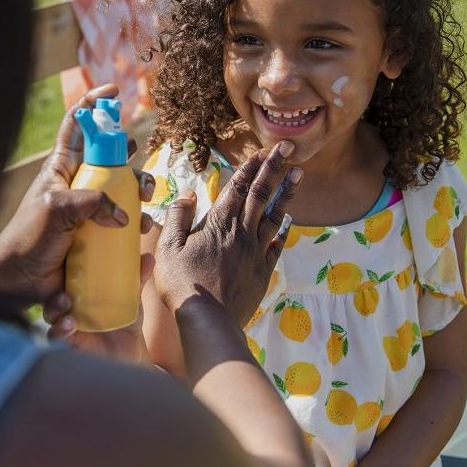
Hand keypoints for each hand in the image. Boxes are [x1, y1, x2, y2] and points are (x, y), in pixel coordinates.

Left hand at [0, 84, 153, 299]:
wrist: (19, 282)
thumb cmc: (28, 239)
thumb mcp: (56, 209)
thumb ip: (90, 202)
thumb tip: (122, 215)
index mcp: (61, 168)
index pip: (77, 126)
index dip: (94, 105)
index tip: (114, 91)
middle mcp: (78, 184)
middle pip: (110, 157)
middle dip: (130, 155)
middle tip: (138, 159)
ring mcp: (88, 210)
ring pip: (122, 190)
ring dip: (138, 192)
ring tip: (144, 205)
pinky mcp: (97, 235)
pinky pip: (123, 225)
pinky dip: (136, 226)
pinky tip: (142, 234)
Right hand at [41, 247, 153, 364]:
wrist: (130, 352)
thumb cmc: (124, 319)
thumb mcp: (130, 298)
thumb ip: (136, 279)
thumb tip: (148, 258)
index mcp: (79, 289)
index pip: (64, 275)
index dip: (59, 266)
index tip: (65, 259)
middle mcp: (68, 304)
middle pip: (52, 292)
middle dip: (55, 291)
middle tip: (65, 295)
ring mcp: (65, 323)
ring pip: (51, 314)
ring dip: (55, 310)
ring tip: (68, 312)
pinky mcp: (67, 342)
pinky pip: (56, 336)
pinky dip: (60, 331)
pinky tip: (69, 327)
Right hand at [153, 141, 301, 326]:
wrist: (208, 318)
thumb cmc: (182, 283)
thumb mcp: (168, 246)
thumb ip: (178, 217)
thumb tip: (189, 194)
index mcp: (219, 223)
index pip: (238, 187)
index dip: (251, 167)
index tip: (263, 150)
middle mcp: (242, 232)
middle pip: (261, 194)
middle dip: (274, 168)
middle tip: (288, 147)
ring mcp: (255, 252)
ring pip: (275, 215)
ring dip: (286, 192)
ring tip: (298, 173)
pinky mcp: (263, 271)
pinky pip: (277, 244)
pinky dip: (284, 229)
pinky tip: (289, 219)